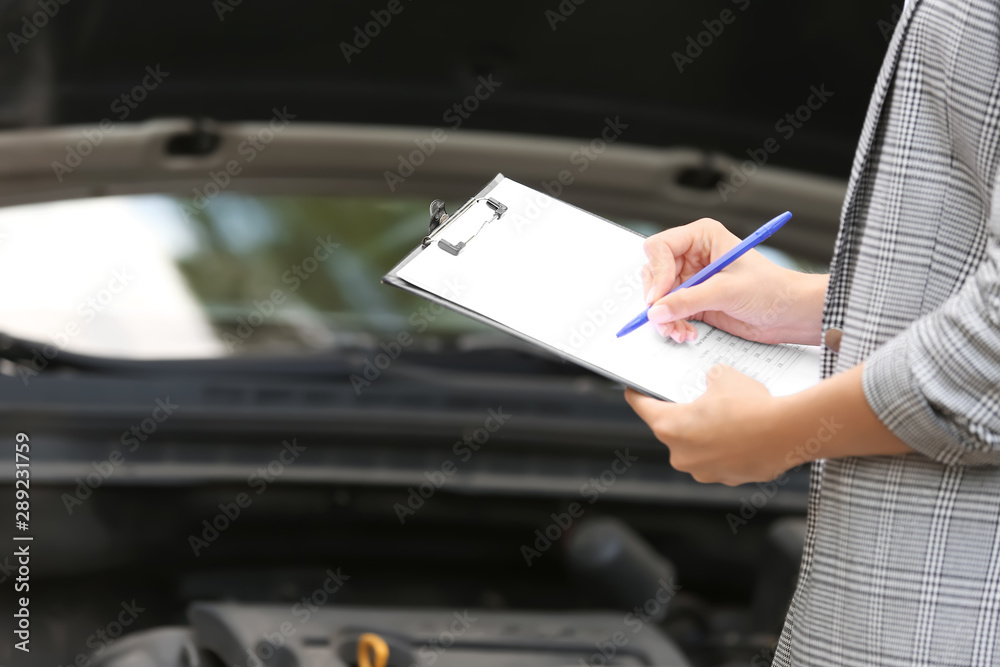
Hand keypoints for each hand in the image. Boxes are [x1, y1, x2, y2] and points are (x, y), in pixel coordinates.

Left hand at [625, 365, 787, 485]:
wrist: (787, 433)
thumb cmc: (750, 405)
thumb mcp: (723, 377)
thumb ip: (709, 379)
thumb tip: (712, 382)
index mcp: (670, 426)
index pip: (642, 407)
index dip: (638, 394)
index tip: (634, 390)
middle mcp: (680, 454)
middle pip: (670, 430)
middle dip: (683, 416)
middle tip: (697, 401)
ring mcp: (702, 471)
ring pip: (696, 448)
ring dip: (705, 434)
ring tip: (727, 417)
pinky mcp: (726, 479)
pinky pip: (718, 460)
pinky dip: (725, 448)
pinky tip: (742, 434)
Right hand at [642, 218, 827, 344]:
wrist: (790, 314)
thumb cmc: (771, 289)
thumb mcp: (727, 291)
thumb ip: (688, 300)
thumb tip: (655, 311)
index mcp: (702, 237)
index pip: (660, 248)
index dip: (656, 272)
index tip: (659, 297)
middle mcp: (693, 255)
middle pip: (654, 273)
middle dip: (657, 300)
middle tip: (663, 319)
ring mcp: (692, 279)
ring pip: (659, 297)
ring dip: (664, 317)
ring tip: (678, 332)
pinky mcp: (694, 301)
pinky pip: (670, 312)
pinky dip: (673, 325)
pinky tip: (686, 333)